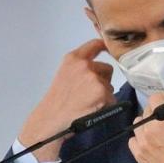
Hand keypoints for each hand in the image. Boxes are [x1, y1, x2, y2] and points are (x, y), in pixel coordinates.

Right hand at [18, 38, 115, 161]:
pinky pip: (112, 98)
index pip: (95, 44)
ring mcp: (94, 78)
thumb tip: (98, 66)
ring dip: (104, 94)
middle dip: (103, 80)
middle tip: (88, 93)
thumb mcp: (65, 74)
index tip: (109, 49)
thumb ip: (80, 67)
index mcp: (73, 58)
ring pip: (110, 85)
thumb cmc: (57, 100)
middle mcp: (84, 65)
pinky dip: (106, 105)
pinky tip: (91, 108)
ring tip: (87, 101)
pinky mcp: (102, 92)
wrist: (52, 118)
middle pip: (107, 68)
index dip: (105, 46)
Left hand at [129, 93, 163, 162]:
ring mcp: (142, 144)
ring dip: (146, 126)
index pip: (155, 99)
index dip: (162, 99)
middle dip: (156, 113)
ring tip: (157, 133)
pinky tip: (149, 144)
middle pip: (146, 112)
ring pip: (137, 125)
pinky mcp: (138, 156)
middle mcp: (149, 130)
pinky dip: (139, 140)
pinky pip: (132, 141)